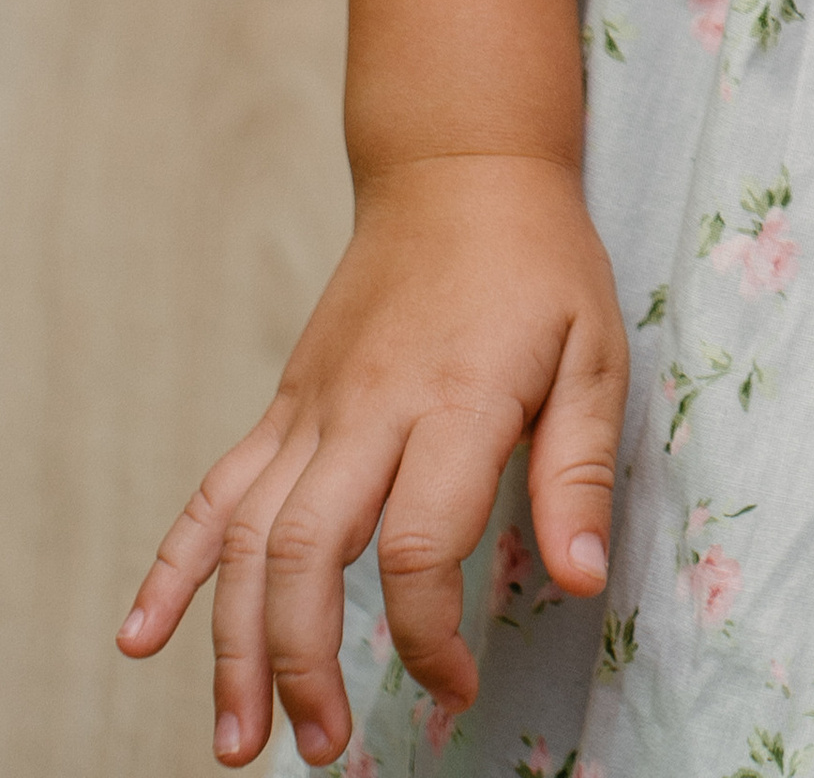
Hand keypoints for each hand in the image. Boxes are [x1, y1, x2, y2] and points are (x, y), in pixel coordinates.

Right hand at [118, 152, 625, 769]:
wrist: (459, 169)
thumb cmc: (540, 266)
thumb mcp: (596, 351)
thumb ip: (581, 470)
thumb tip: (581, 582)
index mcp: (456, 399)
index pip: (417, 543)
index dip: (428, 634)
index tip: (453, 686)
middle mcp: (368, 407)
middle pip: (306, 550)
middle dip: (302, 663)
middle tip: (322, 748)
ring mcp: (313, 406)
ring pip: (247, 535)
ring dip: (233, 642)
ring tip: (239, 738)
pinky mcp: (286, 404)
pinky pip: (216, 489)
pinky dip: (175, 566)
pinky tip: (143, 635)